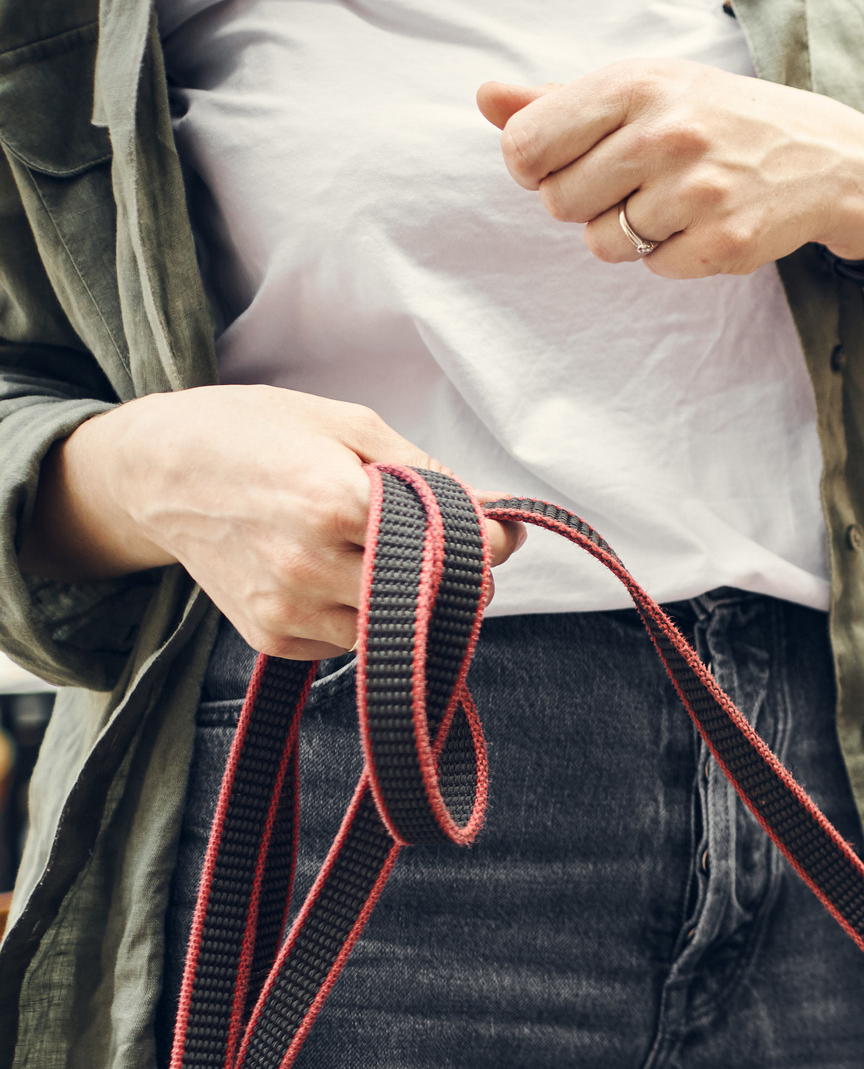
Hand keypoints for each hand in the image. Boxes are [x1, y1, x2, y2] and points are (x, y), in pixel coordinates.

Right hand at [24, 388, 524, 660]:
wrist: (156, 470)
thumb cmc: (256, 433)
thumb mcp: (350, 426)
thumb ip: (431, 476)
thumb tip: (501, 517)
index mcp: (335, 504)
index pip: (454, 548)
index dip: (486, 539)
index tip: (493, 528)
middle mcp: (309, 567)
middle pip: (432, 596)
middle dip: (455, 572)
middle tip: (442, 541)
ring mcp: (287, 609)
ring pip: (395, 628)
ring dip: (409, 600)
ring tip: (377, 551)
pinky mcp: (272, 638)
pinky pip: (349, 643)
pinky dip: (362, 615)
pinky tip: (338, 574)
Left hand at [478, 63, 863, 277]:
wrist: (823, 156)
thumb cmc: (715, 118)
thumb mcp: (645, 90)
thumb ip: (559, 101)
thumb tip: (484, 99)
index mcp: (634, 85)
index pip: (526, 146)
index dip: (533, 165)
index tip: (564, 162)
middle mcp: (665, 134)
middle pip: (557, 201)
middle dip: (583, 201)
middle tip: (628, 184)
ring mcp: (697, 191)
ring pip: (602, 242)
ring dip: (625, 233)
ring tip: (667, 205)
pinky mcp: (723, 241)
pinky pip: (652, 267)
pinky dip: (669, 254)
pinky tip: (701, 224)